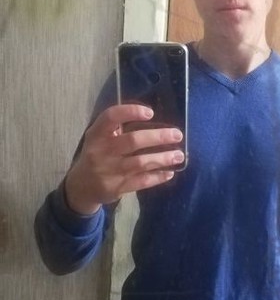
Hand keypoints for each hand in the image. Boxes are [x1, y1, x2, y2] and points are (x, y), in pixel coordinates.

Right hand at [65, 104, 184, 214]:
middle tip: (178, 135)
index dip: (131, 112)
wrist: (80, 187)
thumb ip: (117, 127)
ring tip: (179, 155)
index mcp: (97, 134)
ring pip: (141, 163)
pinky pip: (142, 181)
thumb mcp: (99, 137)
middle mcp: (102, 151)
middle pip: (133, 141)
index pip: (111, 117)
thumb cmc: (97, 154)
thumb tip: (152, 116)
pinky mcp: (117, 188)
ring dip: (163, 158)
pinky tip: (170, 172)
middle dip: (158, 137)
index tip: (151, 113)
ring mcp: (109, 171)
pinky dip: (158, 176)